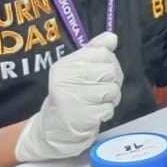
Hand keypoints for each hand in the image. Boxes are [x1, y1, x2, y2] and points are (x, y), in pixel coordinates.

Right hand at [14, 33, 123, 161]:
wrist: (53, 130)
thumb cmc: (69, 95)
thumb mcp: (76, 69)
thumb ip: (94, 51)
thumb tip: (111, 37)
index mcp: (65, 65)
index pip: (103, 53)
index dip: (108, 64)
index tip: (98, 74)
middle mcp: (67, 79)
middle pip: (112, 71)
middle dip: (111, 82)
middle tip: (97, 91)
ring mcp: (74, 98)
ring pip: (114, 90)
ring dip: (110, 99)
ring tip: (94, 103)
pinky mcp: (83, 116)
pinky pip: (109, 108)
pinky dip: (105, 113)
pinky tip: (92, 114)